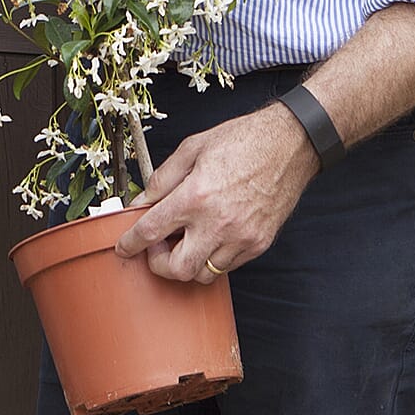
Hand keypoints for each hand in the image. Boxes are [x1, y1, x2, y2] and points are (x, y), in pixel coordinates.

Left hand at [115, 103, 320, 283]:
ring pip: (203, 274)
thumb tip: (142, 200)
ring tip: (187, 240)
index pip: (151, 231)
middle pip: (176, 269)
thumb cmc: (244, 141)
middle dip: (159, 263)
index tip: (125, 247)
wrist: (289, 144)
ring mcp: (240, 237)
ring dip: (188, 262)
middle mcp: (217, 222)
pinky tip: (212, 236)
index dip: (130, 243)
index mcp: (196, 195)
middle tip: (158, 245)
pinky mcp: (258, 244)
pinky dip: (214, 257)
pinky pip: (228, 266)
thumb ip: (164, 177)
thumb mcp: (194, 147)